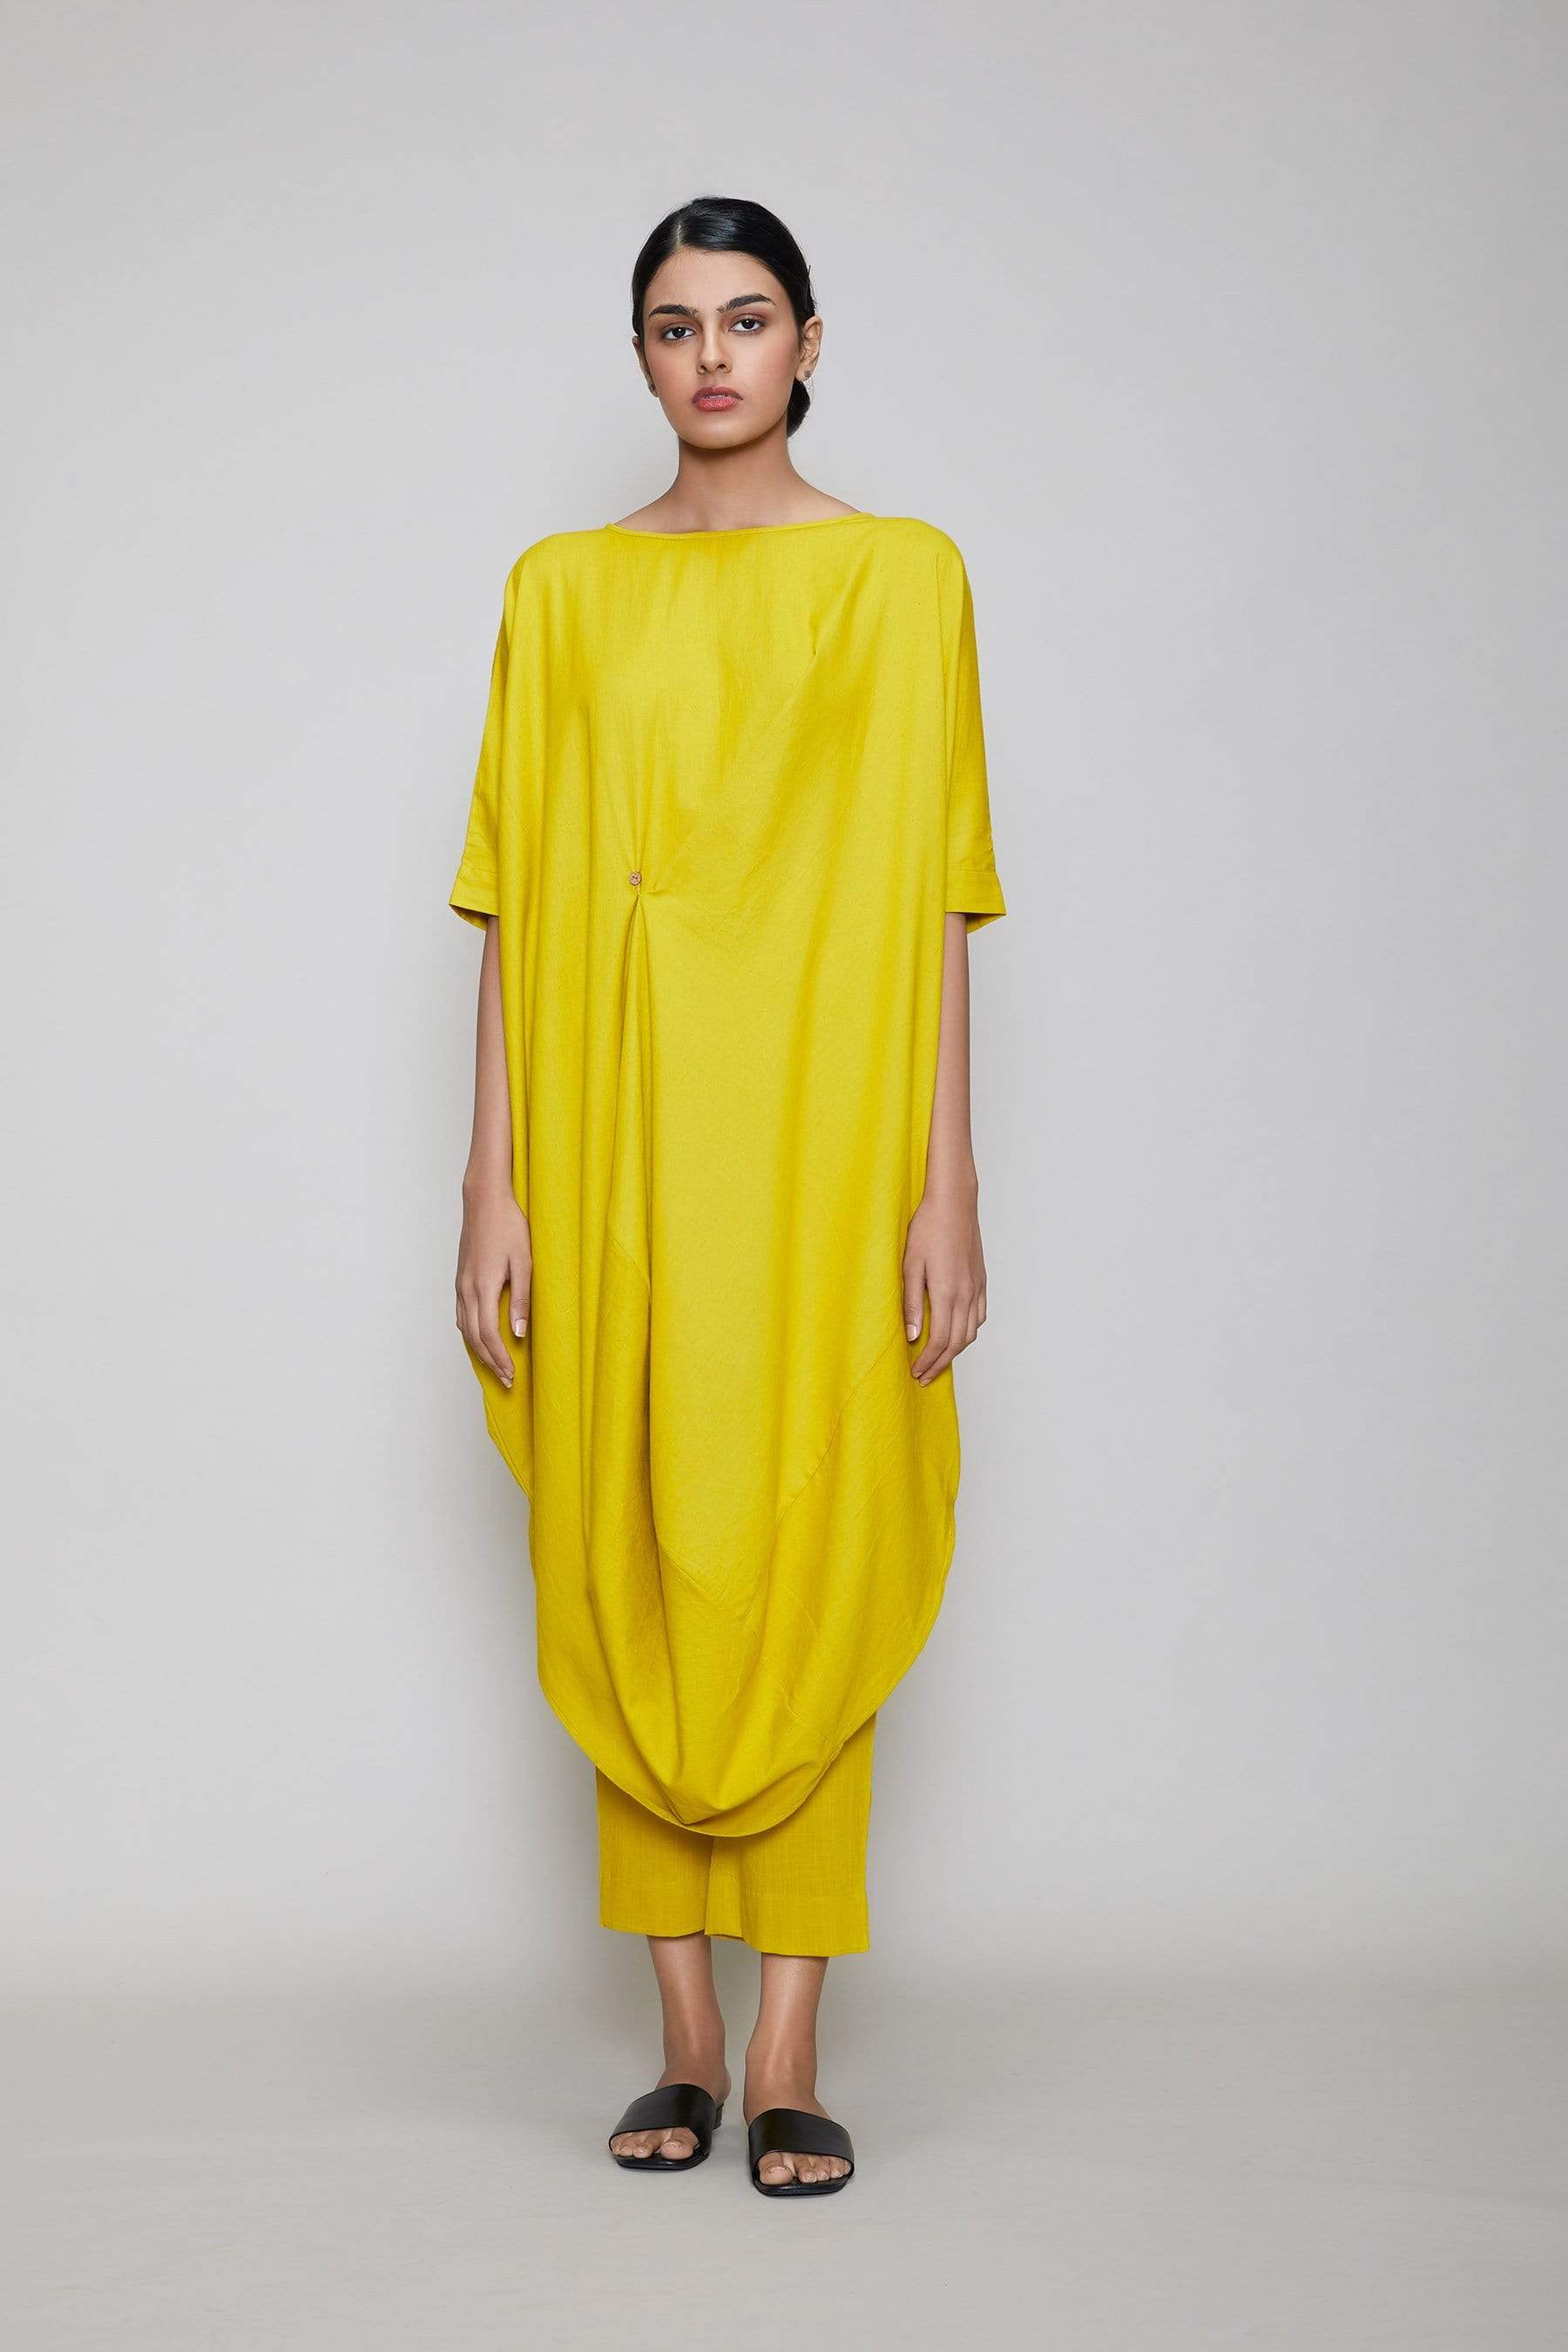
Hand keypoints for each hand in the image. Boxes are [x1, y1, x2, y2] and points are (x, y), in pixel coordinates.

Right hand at [456, 1181, 531, 1388]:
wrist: (484, 1202)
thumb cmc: (509, 1226)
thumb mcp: (524, 1262)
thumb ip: (522, 1299)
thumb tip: (518, 1333)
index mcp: (483, 1287)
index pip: (488, 1335)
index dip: (500, 1358)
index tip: (512, 1375)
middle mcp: (467, 1289)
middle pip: (474, 1337)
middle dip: (490, 1361)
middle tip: (506, 1380)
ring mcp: (460, 1284)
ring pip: (464, 1328)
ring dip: (479, 1350)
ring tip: (495, 1366)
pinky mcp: (460, 1279)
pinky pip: (461, 1315)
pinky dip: (470, 1334)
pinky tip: (480, 1339)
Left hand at [903, 1181, 986, 1384]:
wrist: (953, 1203)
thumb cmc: (927, 1229)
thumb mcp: (910, 1266)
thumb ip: (911, 1303)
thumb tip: (913, 1337)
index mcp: (947, 1293)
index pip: (940, 1341)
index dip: (928, 1361)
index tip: (915, 1372)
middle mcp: (966, 1294)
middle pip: (957, 1342)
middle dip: (940, 1364)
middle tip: (924, 1376)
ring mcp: (977, 1288)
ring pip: (971, 1332)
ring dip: (955, 1350)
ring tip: (938, 1360)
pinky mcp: (981, 1280)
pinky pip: (980, 1315)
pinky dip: (969, 1331)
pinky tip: (957, 1333)